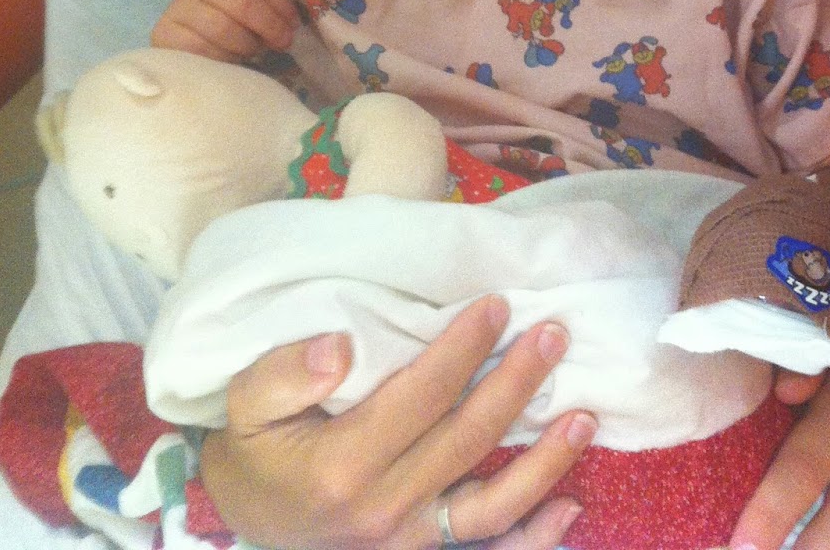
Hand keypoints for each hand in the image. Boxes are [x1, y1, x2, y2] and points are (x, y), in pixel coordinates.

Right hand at [151, 0, 299, 59]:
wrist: (180, 48)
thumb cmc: (223, 27)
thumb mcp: (243, 10)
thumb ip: (264, 6)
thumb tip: (294, 20)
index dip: (281, 5)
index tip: (294, 26)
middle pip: (243, 3)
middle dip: (269, 26)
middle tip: (282, 44)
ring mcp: (178, 8)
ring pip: (223, 27)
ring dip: (246, 45)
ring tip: (252, 53)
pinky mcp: (164, 34)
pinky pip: (201, 48)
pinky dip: (222, 58)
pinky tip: (230, 63)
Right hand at [201, 294, 595, 549]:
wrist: (246, 516)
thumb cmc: (253, 446)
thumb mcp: (245, 401)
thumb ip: (284, 373)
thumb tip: (338, 347)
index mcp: (342, 465)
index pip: (421, 397)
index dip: (462, 349)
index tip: (495, 305)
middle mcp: (383, 509)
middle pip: (466, 439)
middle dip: (516, 383)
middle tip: (553, 333)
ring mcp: (407, 538)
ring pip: (491, 504)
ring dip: (545, 461)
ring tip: (584, 415)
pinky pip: (485, 549)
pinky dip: (532, 535)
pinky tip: (570, 509)